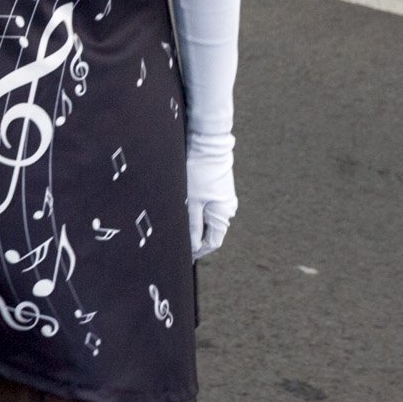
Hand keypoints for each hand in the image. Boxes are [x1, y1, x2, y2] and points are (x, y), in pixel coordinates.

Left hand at [185, 130, 236, 258]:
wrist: (208, 144)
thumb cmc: (199, 172)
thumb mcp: (192, 201)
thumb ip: (193, 225)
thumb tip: (192, 246)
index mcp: (223, 214)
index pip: (213, 242)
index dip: (198, 251)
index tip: (184, 257)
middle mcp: (226, 208)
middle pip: (210, 231)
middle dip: (195, 238)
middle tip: (176, 244)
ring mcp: (222, 198)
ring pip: (207, 218)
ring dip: (194, 225)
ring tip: (176, 228)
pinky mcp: (216, 188)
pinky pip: (206, 206)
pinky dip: (196, 212)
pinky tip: (182, 211)